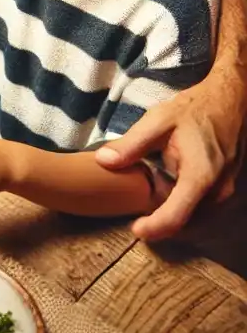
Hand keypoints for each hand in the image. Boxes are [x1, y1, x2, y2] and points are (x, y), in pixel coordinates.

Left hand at [95, 69, 245, 239]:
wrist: (228, 102)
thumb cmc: (193, 109)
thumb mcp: (158, 121)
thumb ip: (131, 144)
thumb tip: (104, 161)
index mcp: (200, 176)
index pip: (176, 217)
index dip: (154, 228)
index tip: (135, 229)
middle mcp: (219, 191)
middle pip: (188, 225)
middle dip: (162, 225)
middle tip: (137, 217)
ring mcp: (226, 193)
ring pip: (198, 222)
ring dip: (175, 220)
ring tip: (150, 209)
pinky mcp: (227, 190)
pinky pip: (205, 212)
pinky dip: (186, 212)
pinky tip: (168, 199)